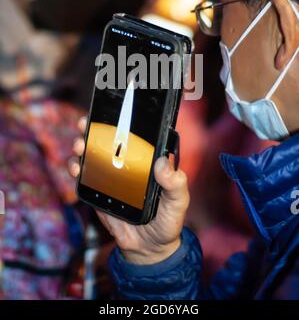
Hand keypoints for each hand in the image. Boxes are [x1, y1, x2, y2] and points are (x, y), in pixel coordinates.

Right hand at [70, 117, 189, 264]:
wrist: (149, 248)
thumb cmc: (167, 221)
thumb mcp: (179, 202)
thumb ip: (175, 184)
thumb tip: (163, 163)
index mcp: (147, 162)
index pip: (134, 136)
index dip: (122, 122)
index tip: (112, 111)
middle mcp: (127, 164)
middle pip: (108, 141)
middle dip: (94, 129)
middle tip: (86, 124)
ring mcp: (111, 177)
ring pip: (93, 155)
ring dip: (82, 145)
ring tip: (80, 145)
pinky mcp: (98, 192)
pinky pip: (84, 177)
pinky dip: (76, 169)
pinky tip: (75, 167)